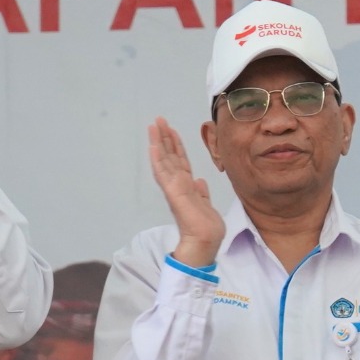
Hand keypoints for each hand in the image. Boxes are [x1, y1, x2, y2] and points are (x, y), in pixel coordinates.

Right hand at [148, 118, 224, 266]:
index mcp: (186, 187)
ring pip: (164, 160)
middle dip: (164, 138)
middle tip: (159, 120)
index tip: (172, 130)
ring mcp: (173, 188)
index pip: (180, 161)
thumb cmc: (206, 227)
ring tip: (153, 126)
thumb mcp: (206, 205)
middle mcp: (177, 185)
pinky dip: (157, 160)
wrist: (205, 240)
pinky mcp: (172, 193)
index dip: (176, 146)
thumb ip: (201, 193)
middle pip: (169, 156)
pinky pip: (163, 173)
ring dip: (158, 142)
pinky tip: (153, 147)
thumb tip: (199, 181)